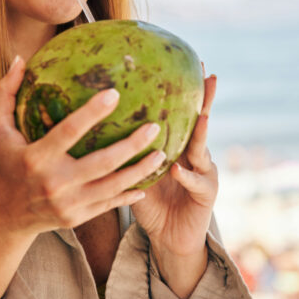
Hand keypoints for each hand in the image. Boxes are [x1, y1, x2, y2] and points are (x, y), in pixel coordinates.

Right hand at [0, 56, 164, 234]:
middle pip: (101, 162)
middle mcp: (54, 182)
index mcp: (36, 157)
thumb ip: (6, 92)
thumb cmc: (7, 162)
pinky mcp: (77, 218)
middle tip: (154, 126)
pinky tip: (147, 184)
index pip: (68, 132)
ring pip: (112, 186)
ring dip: (140, 170)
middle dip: (131, 145)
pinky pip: (109, 204)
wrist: (7, 214)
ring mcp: (68, 203)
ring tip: (162, 153)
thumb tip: (18, 58)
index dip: (92, 113)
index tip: (114, 93)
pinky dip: (129, 195)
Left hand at [132, 74, 218, 298]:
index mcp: (178, 145)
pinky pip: (197, 183)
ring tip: (202, 118)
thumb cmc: (150, 202)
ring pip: (204, 150)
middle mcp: (195, 154)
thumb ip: (124, 147)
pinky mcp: (206, 195)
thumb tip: (89, 121)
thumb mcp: (135, 170)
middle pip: (203, 122)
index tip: (191, 61)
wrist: (169, 237)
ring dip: (202, 133)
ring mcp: (204, 173)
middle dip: (207, 100)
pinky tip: (177, 168)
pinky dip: (187, 176)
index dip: (188, 89)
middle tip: (209, 76)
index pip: (184, 111)